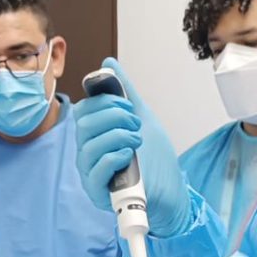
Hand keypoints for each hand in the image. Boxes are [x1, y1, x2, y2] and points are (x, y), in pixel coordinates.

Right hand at [73, 58, 189, 237]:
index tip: (129, 107)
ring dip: (117, 136)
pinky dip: (112, 157)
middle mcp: (88, 153)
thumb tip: (109, 63)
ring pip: (89, 145)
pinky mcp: (98, 193)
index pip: (84, 110)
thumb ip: (125, 92)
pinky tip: (128, 154)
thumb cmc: (156, 159)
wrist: (173, 193)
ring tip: (137, 141)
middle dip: (114, 117)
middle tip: (136, 124)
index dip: (106, 103)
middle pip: (83, 125)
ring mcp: (91, 174)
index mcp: (95, 135)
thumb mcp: (143, 118)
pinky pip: (95, 171)